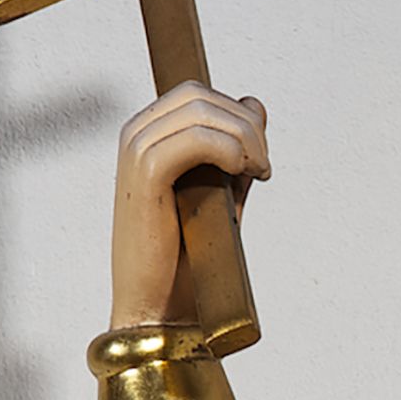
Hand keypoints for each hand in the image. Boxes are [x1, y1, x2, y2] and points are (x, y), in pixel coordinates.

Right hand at [110, 83, 269, 328]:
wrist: (160, 305)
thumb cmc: (187, 256)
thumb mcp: (220, 192)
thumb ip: (234, 150)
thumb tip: (255, 105)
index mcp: (149, 135)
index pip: (198, 95)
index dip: (238, 114)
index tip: (259, 160)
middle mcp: (137, 134)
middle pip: (201, 96)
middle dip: (246, 125)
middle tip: (264, 168)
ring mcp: (136, 150)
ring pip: (200, 111)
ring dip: (244, 138)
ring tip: (258, 173)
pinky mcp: (145, 172)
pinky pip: (194, 138)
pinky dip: (229, 150)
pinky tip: (242, 174)